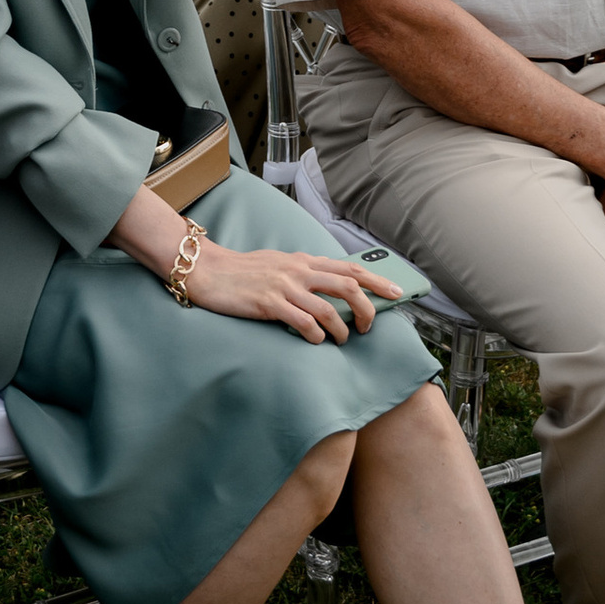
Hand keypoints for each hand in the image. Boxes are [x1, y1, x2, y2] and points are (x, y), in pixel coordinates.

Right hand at [183, 238, 379, 342]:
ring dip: (341, 330)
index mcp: (303, 261)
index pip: (349, 269)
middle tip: (368, 327)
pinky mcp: (269, 303)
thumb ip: (303, 273)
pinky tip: (316, 342)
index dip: (377, 280)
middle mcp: (299, 271)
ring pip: (329, 310)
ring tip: (341, 341)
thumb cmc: (242, 272)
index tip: (397, 292)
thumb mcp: (278, 265)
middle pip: (348, 287)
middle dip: (367, 309)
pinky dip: (316, 336)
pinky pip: (304, 323)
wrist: (207, 270)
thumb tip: (328, 287)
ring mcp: (284, 287)